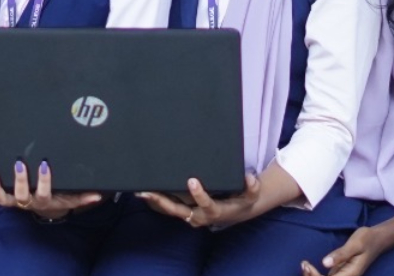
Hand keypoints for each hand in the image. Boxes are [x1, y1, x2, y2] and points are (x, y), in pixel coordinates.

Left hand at [0, 160, 103, 221]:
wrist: (44, 208)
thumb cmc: (57, 197)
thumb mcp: (71, 197)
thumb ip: (83, 196)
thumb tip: (98, 195)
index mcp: (43, 200)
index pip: (44, 192)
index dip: (44, 181)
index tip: (44, 165)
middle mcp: (26, 202)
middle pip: (21, 195)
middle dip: (19, 180)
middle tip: (19, 163)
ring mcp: (12, 201)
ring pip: (2, 198)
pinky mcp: (2, 199)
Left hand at [138, 174, 262, 229]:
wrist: (237, 210)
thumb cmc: (242, 200)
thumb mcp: (251, 194)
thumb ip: (252, 187)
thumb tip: (249, 178)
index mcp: (216, 211)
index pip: (206, 205)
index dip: (199, 194)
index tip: (192, 180)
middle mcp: (200, 215)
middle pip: (179, 211)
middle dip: (163, 202)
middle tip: (149, 192)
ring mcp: (190, 214)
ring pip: (171, 210)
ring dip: (156, 201)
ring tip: (141, 191)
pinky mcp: (185, 209)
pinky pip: (169, 207)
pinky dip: (157, 200)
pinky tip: (145, 191)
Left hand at [302, 224, 393, 275]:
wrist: (376, 238)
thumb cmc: (367, 239)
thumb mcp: (354, 244)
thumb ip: (340, 255)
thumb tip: (324, 263)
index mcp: (350, 275)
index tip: (307, 265)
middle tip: (304, 264)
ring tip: (304, 264)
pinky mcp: (340, 272)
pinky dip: (315, 274)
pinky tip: (307, 266)